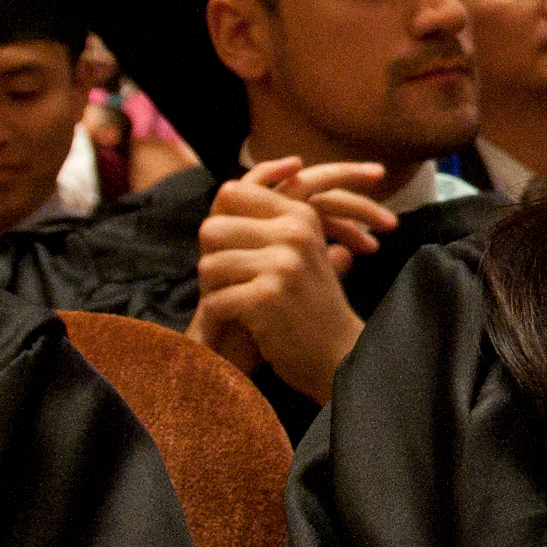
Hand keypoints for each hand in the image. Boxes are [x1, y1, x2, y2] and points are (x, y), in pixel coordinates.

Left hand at [196, 160, 387, 403]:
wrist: (337, 356)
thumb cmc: (308, 305)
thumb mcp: (299, 251)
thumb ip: (268, 220)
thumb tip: (224, 190)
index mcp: (299, 215)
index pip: (232, 192)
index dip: (222, 222)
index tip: (232, 251)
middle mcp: (293, 233)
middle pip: (213, 228)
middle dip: (213, 260)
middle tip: (227, 285)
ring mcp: (282, 264)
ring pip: (209, 264)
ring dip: (213, 291)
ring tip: (232, 307)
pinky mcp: (269, 296)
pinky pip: (215, 300)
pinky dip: (217, 318)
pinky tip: (232, 325)